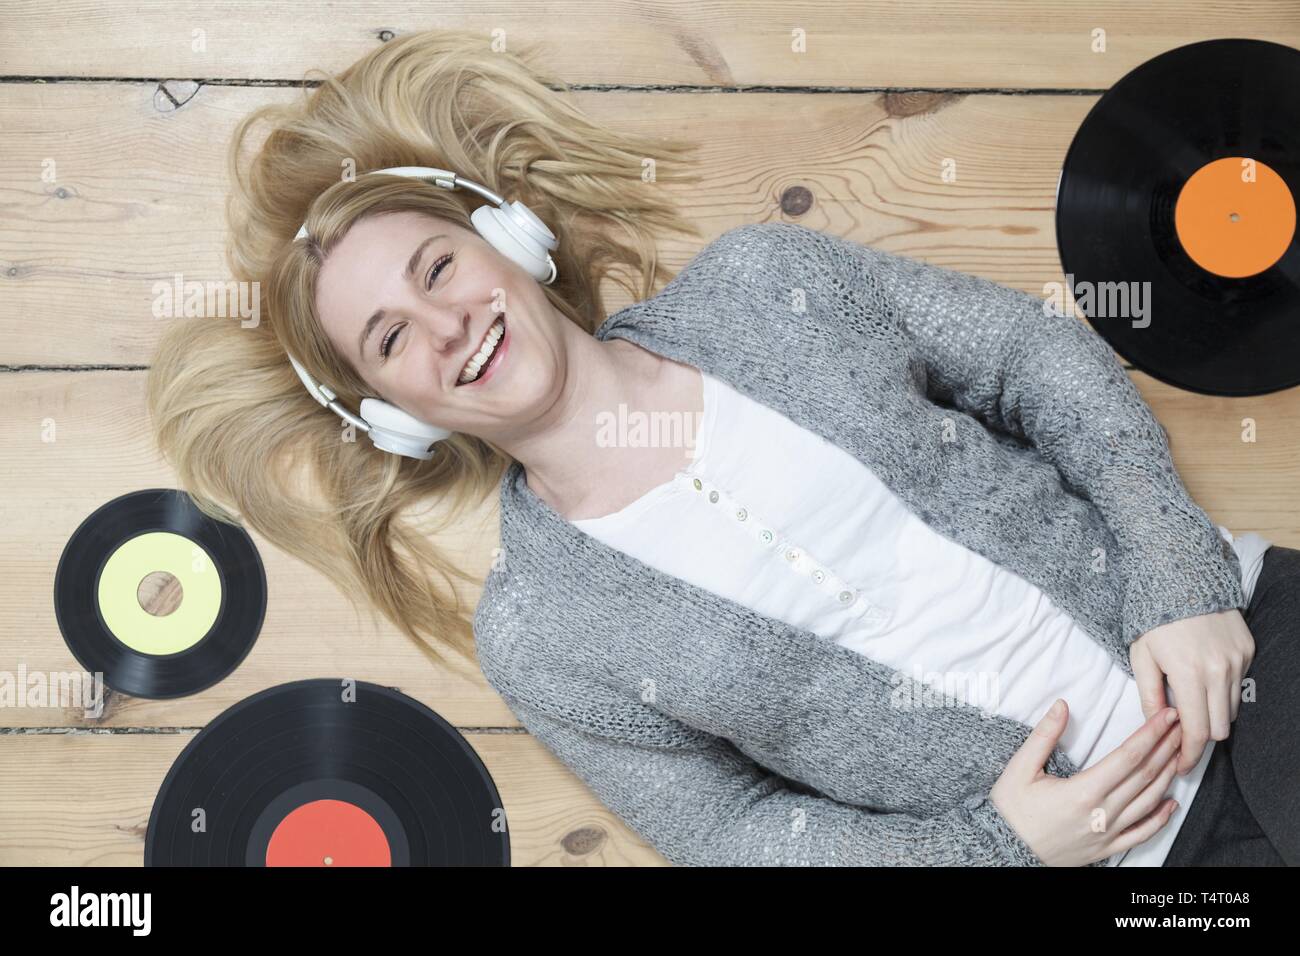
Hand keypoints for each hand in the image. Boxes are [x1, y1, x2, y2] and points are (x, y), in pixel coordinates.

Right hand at [990, 699, 1182, 866]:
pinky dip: (1161, 819)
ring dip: (1167, 776)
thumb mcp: (1020, 768)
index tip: (1165, 717)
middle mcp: (1102, 813)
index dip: (1150, 735)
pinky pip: (1141, 834)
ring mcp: (1107, 833)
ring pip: (1149, 802)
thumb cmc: (1010, 810)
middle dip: (1166, 747)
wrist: (1004, 850)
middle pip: (1144, 776)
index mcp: (1083, 791)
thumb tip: (1062, 706)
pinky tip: (1172, 804)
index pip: (1128, 757)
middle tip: (1180, 725)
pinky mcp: (1106, 848)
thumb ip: (1044, 736)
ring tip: (1179, 753)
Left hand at [1129, 609, 1253, 775]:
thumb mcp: (1140, 657)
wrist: (1180, 578)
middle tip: (1181, 740)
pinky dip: (1222, 691)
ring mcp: (1238, 660)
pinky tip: (1203, 680)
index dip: (1189, 755)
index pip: (1197, 732)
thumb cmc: (1152, 618)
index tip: (1180, 766)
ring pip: (1232, 709)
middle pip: (1220, 728)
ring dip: (1213, 715)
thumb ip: (1149, 696)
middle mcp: (1220, 671)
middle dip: (1201, 738)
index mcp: (1189, 675)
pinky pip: (1238, 684)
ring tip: (1190, 708)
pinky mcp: (1247, 650)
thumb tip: (1157, 727)